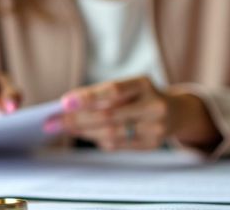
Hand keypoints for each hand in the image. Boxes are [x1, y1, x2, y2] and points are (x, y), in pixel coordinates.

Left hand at [44, 76, 220, 150]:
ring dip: (83, 131)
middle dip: (76, 119)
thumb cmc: (141, 96)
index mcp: (144, 84)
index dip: (88, 97)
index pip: (113, 90)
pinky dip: (98, 139)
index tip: (63, 102)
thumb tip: (67, 106)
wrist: (177, 112)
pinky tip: (83, 134)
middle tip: (52, 121)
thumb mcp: (128, 87)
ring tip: (64, 127)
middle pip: (109, 115)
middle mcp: (153, 105)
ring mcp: (156, 127)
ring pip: (112, 133)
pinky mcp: (153, 144)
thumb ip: (101, 94)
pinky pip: (119, 145)